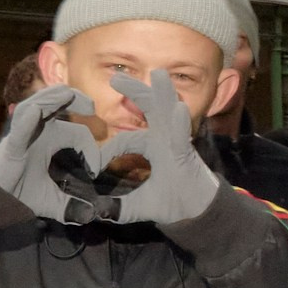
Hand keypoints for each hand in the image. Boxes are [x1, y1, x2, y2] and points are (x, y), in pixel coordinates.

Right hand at [0, 84, 118, 224]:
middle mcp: (37, 130)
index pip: (76, 132)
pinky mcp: (10, 145)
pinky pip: (18, 129)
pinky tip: (36, 112)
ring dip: (52, 98)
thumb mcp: (50, 199)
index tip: (95, 170)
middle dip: (75, 100)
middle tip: (92, 105)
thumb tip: (90, 215)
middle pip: (56, 105)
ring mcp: (22, 134)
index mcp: (50, 138)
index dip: (90, 147)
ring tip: (68, 93)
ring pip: (37, 106)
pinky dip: (27, 120)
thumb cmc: (20, 189)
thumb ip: (70, 206)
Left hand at [92, 70, 222, 231]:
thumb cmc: (167, 203)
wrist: (193, 214)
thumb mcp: (134, 204)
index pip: (125, 140)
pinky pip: (182, 135)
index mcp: (150, 147)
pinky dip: (180, 122)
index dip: (109, 151)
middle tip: (116, 77)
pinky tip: (178, 109)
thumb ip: (114, 206)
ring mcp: (176, 142)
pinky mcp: (186, 153)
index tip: (94, 167)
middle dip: (135, 90)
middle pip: (148, 108)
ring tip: (158, 74)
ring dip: (163, 93)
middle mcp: (163, 138)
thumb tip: (94, 213)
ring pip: (169, 112)